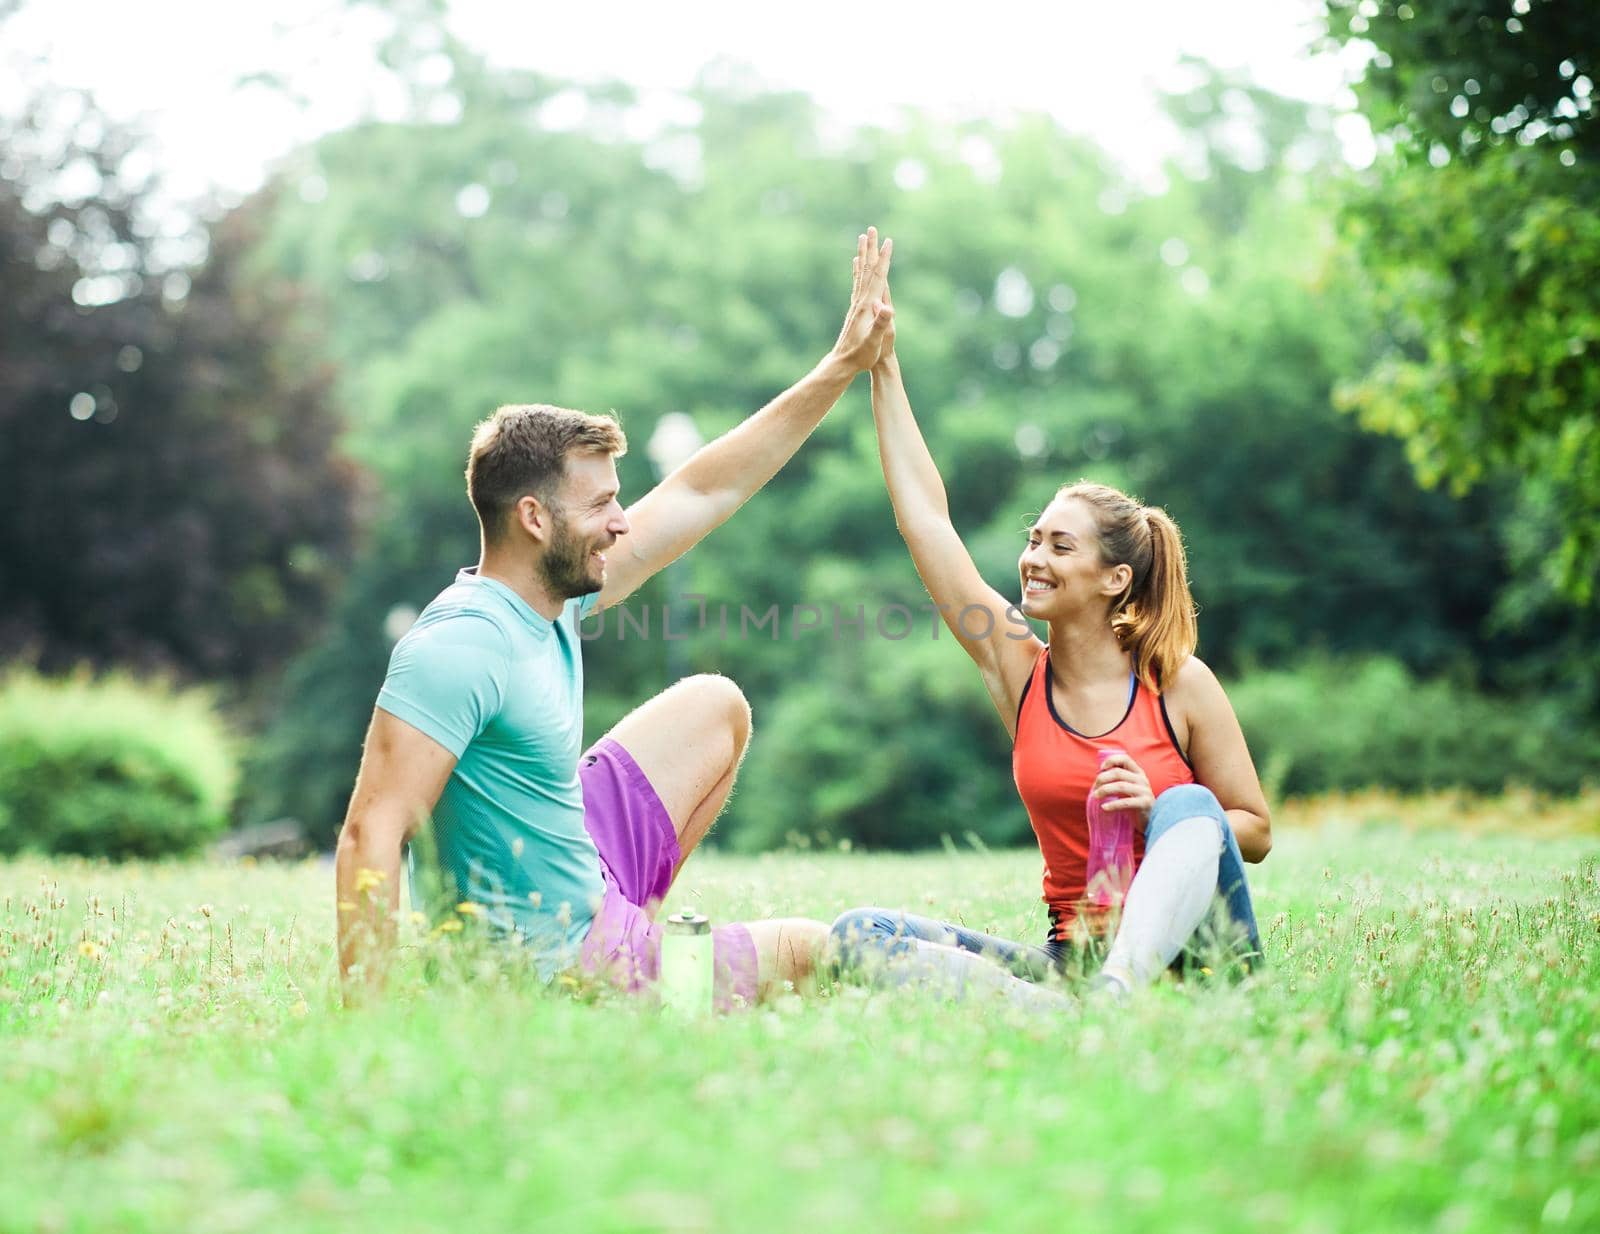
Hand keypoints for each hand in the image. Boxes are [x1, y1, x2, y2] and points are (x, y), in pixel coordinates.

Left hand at [830, 226, 894, 371]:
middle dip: (871, 249)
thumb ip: (880, 324)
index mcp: (867, 305)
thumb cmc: (861, 356)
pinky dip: (858, 271)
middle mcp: (860, 301)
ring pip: (861, 274)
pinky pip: (857, 284)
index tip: (888, 241)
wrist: (842, 364)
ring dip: (864, 255)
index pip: (877, 277)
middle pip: (867, 270)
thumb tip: (886, 307)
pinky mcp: (854, 310)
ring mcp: (856, 305)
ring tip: (862, 239)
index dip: (884, 259)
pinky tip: (856, 264)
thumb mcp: (874, 342)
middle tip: (871, 229)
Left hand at [1092, 753, 1154, 830]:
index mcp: (1137, 772)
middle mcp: (1142, 779)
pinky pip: (1126, 802)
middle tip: (1094, 788)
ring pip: (1120, 786)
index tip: (1101, 768)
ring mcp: (1144, 791)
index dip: (1111, 760)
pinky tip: (1104, 807)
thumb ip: (1117, 780)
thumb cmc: (1133, 802)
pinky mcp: (1145, 803)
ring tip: (1096, 796)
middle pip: (1118, 773)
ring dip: (1105, 790)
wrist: (1148, 820)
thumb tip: (1098, 777)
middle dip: (1102, 778)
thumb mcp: (1127, 788)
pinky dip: (1112, 804)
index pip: (1125, 758)